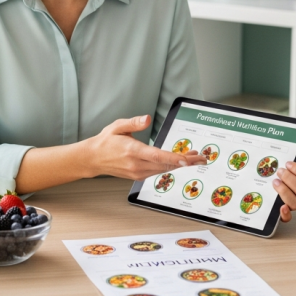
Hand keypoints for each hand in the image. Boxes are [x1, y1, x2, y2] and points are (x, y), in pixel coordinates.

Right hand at [83, 115, 206, 179]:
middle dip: (186, 161)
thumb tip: (146, 118)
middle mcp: (136, 164)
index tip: (188, 158)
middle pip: (165, 164)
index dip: (174, 158)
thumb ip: (133, 122)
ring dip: (180, 164)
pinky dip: (170, 166)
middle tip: (202, 157)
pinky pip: (158, 172)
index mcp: (132, 151)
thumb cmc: (106, 141)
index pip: (157, 156)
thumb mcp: (117, 126)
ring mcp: (138, 172)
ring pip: (164, 170)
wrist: (94, 159)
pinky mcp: (138, 176)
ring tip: (195, 158)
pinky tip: (179, 161)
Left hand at [272, 157, 295, 222]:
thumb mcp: (294, 157)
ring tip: (275, 182)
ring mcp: (291, 202)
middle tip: (280, 171)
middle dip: (290, 179)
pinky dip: (286, 214)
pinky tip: (281, 207)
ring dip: (286, 192)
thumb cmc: (281, 167)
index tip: (288, 163)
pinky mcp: (282, 211)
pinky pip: (287, 218)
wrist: (264, 173)